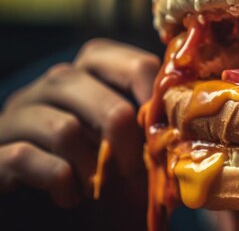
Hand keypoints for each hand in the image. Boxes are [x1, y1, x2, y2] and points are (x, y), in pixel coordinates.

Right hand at [0, 39, 159, 226]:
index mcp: (91, 73)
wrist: (47, 208)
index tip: (165, 128)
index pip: (129, 62)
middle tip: (133, 169)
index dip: (153, 93)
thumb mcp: (130, 144)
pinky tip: (71, 198)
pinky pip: (26, 159)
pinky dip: (59, 182)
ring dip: (92, 166)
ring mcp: (19, 116)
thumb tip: (186, 121)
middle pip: (91, 88)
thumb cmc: (100, 170)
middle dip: (122, 135)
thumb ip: (151, 125)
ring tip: (99, 186)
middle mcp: (51, 86)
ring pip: (63, 129)